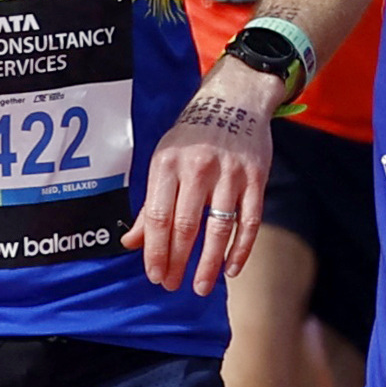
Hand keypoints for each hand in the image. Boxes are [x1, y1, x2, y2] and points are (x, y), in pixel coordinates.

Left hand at [136, 79, 273, 292]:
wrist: (234, 100)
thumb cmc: (192, 137)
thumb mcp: (163, 161)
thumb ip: (150, 204)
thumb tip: (130, 243)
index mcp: (167, 164)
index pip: (158, 217)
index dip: (155, 251)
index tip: (154, 275)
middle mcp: (197, 168)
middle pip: (186, 226)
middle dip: (177, 261)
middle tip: (172, 285)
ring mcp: (229, 173)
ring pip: (218, 228)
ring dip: (209, 263)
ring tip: (200, 286)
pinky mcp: (255, 177)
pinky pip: (249, 221)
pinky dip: (241, 248)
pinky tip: (232, 269)